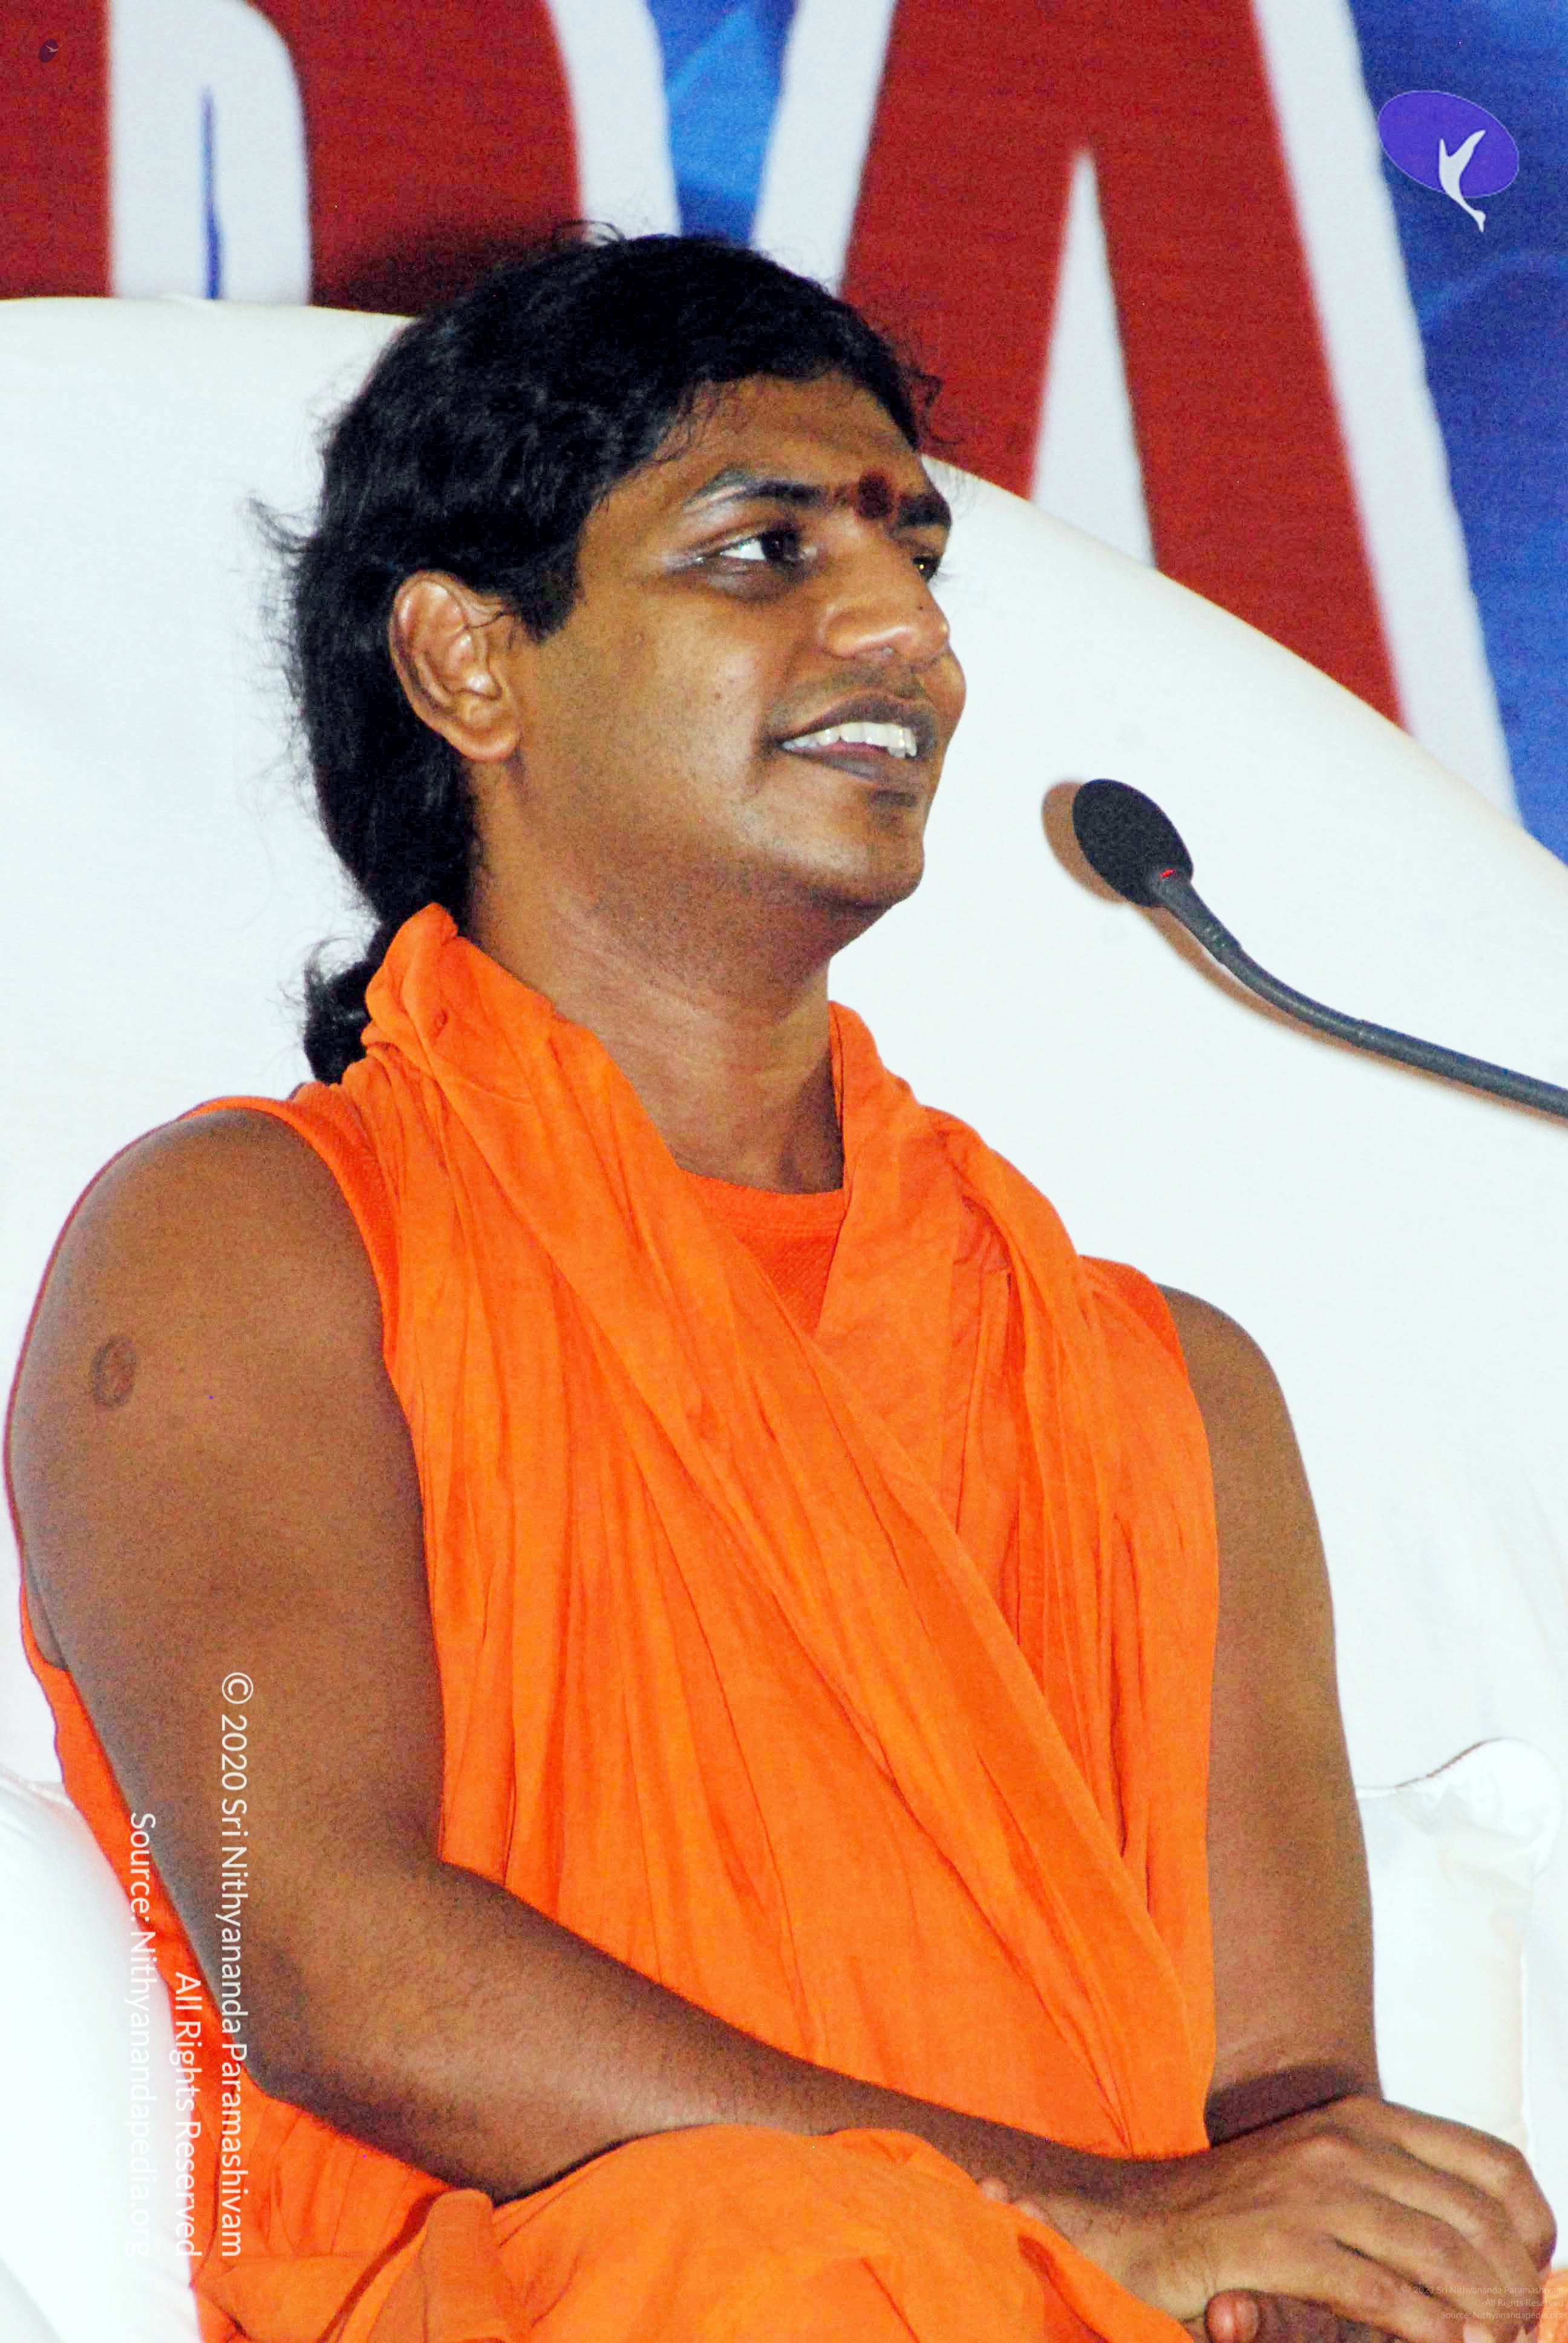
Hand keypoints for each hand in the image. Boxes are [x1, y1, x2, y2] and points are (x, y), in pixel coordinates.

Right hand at [977, 2097, 1552, 2342]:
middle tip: (1518, 2328)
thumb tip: (1499, 2246)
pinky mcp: (1281, 2244)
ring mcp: (1312, 2190)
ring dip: (1483, 2315)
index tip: (1534, 2273)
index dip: (1533, 2225)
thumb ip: (1402, 2194)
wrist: (1140, 2220)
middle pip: (1477, 2219)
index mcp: (1366, 2119)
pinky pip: (1384, 2295)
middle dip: (1514, 2286)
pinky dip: (1430, 2330)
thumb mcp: (1331, 2176)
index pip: (1494, 2164)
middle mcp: (1346, 2143)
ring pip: (1441, 2257)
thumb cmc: (1249, 2212)